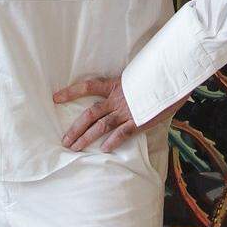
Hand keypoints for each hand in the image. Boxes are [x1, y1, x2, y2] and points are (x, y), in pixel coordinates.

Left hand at [51, 73, 174, 151]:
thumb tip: (120, 88)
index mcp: (115, 85)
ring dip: (86, 138)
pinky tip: (104, 149)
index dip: (71, 92)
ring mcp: (126, 111)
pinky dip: (112, 141)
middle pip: (90, 114)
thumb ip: (126, 85)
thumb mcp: (136, 77)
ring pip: (101, 126)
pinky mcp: (137, 120)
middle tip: (64, 141)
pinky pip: (122, 133)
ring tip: (75, 148)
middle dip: (75, 128)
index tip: (55, 97)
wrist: (171, 77)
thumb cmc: (155, 76)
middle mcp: (117, 99)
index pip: (88, 86)